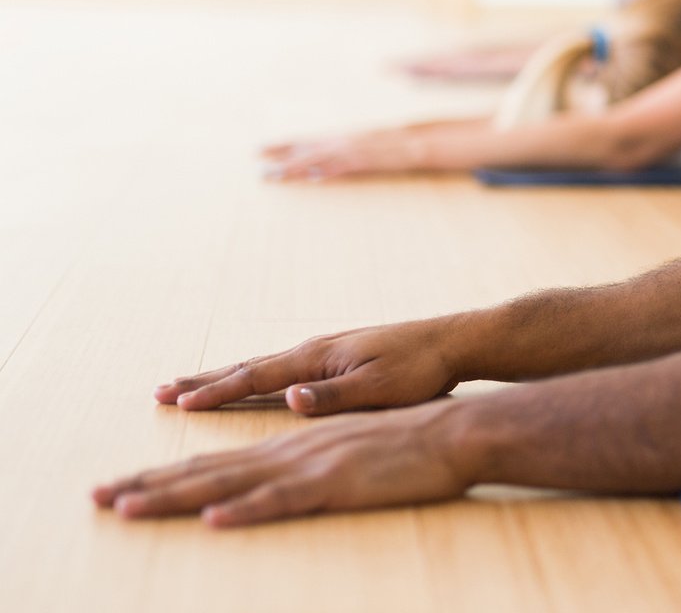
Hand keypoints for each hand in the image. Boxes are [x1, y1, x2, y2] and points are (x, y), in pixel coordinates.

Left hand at [93, 402, 475, 527]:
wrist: (453, 431)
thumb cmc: (406, 444)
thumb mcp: (346, 449)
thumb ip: (307, 458)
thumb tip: (269, 471)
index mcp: (289, 443)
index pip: (216, 460)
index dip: (167, 472)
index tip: (123, 485)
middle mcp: (288, 449)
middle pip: (207, 468)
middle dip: (149, 482)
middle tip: (98, 497)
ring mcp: (309, 465)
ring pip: (230, 483)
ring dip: (176, 495)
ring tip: (129, 506)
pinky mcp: (335, 482)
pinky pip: (282, 500)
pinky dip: (246, 509)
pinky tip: (213, 519)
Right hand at [155, 319, 465, 415]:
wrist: (454, 342)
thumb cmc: (421, 369)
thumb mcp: (379, 388)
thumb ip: (333, 396)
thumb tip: (288, 399)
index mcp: (318, 357)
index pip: (256, 378)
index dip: (216, 392)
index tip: (176, 403)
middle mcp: (315, 348)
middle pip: (248, 367)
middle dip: (204, 381)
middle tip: (161, 390)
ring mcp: (325, 350)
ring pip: (262, 365)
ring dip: (224, 375)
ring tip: (192, 384)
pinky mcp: (339, 355)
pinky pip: (282, 367)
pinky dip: (255, 374)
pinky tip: (253, 380)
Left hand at [260, 129, 425, 180]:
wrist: (412, 143)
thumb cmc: (387, 146)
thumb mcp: (358, 145)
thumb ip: (337, 154)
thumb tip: (316, 170)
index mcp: (337, 136)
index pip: (303, 140)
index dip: (281, 145)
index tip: (259, 150)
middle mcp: (340, 141)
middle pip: (305, 151)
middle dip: (281, 160)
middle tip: (260, 171)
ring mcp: (351, 151)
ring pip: (318, 160)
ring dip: (297, 169)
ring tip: (277, 176)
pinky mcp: (364, 161)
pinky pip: (343, 168)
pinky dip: (329, 172)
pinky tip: (315, 178)